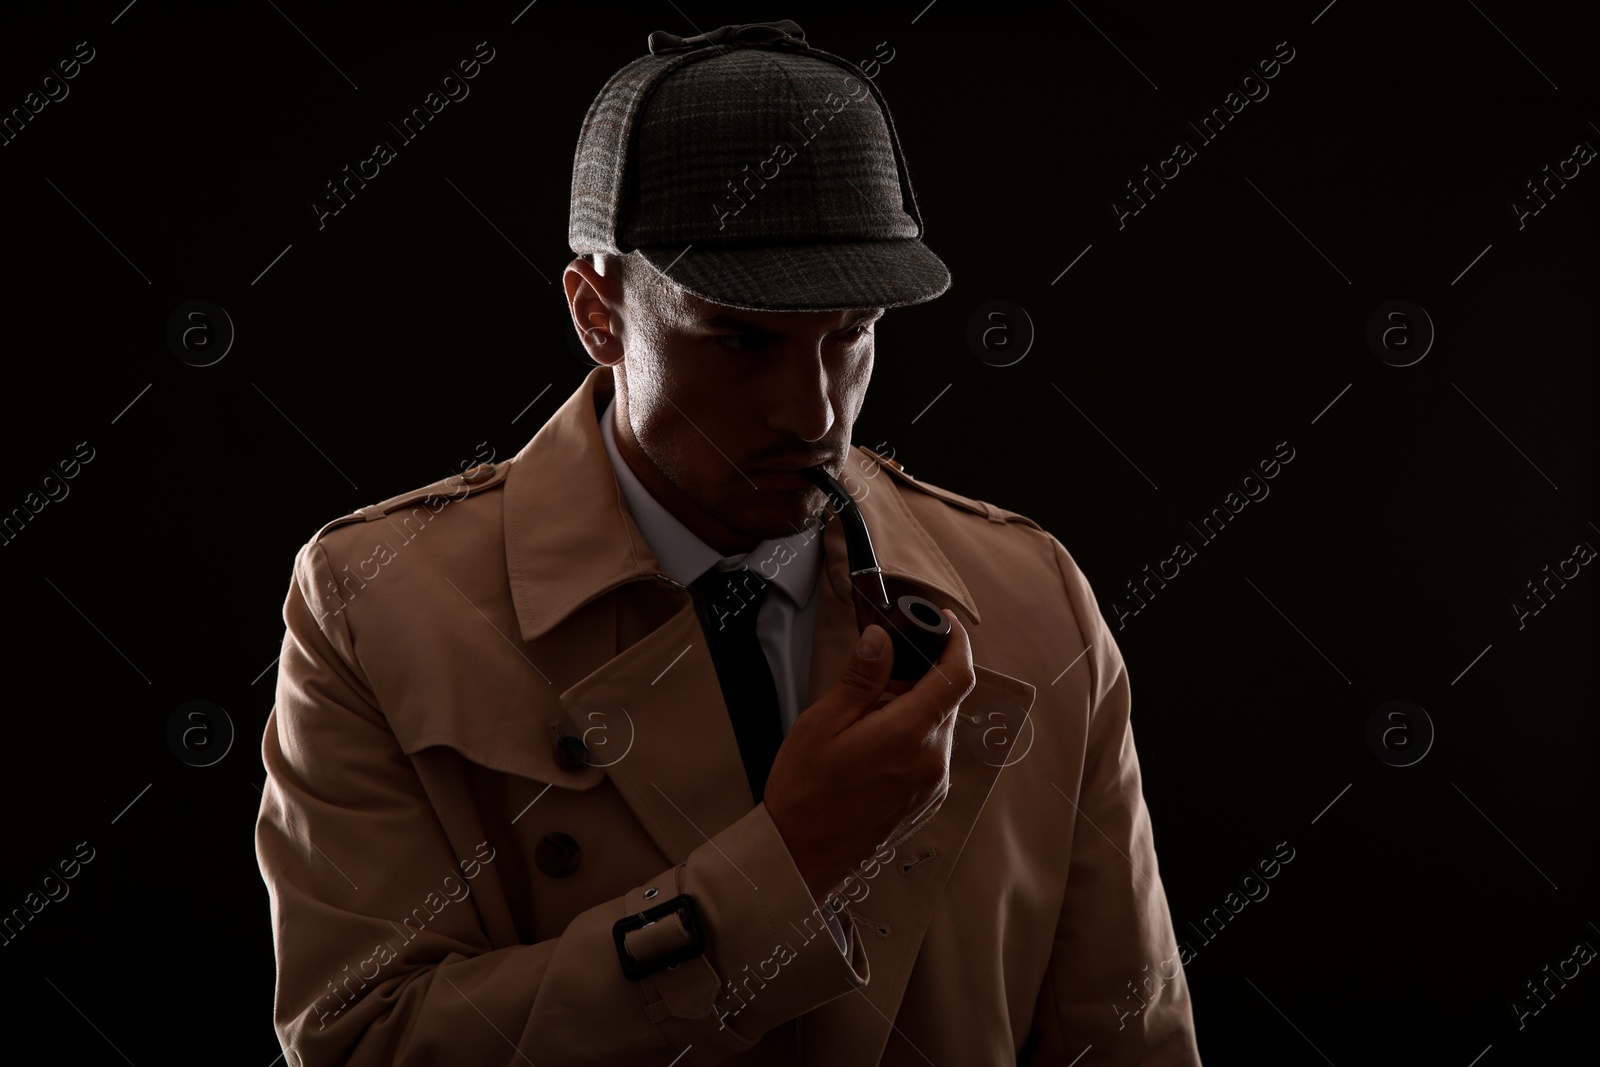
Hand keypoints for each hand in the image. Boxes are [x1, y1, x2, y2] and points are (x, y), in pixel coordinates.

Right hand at [764, 610, 975, 903]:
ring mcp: (934, 784)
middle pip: (947, 700)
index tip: (946, 623)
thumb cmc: (805, 792)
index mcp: (908, 735)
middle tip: (882, 672)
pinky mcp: (928, 800)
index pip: (957, 676)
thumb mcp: (823, 723)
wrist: (801, 855)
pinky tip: (877, 743)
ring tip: (870, 714)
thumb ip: (861, 678)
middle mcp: (932, 760)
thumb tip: (882, 639)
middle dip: (923, 677)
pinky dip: (915, 736)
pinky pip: (933, 753)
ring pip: (940, 726)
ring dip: (917, 708)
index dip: (958, 642)